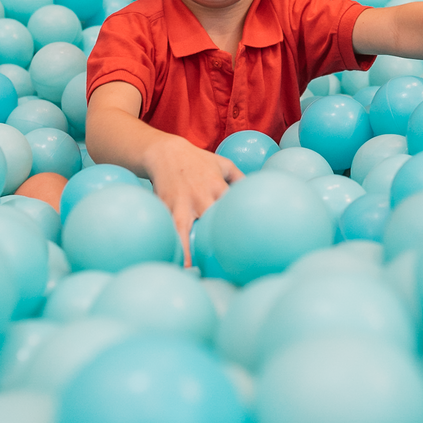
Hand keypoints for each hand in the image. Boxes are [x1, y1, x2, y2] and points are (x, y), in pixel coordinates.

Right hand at [145, 138, 243, 266]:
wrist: (165, 152)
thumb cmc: (198, 161)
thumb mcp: (223, 164)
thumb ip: (241, 179)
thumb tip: (258, 194)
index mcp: (217, 186)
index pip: (231, 205)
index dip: (239, 222)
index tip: (249, 241)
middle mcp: (199, 196)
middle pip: (209, 219)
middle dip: (215, 238)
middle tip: (225, 264)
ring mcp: (180, 203)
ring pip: (183, 228)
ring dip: (186, 248)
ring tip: (189, 270)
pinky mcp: (165, 207)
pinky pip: (168, 228)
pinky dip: (170, 243)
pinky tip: (172, 260)